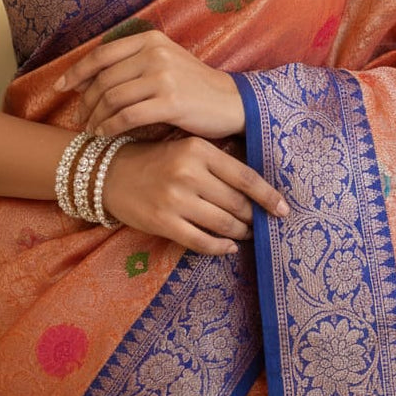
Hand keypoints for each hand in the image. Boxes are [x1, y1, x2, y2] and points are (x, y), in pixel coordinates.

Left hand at [54, 30, 244, 139]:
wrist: (231, 102)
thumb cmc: (193, 86)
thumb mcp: (164, 62)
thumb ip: (131, 64)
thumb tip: (87, 79)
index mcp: (150, 40)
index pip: (101, 54)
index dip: (76, 72)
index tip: (59, 88)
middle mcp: (155, 53)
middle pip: (103, 79)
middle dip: (84, 102)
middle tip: (77, 119)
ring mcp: (163, 76)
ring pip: (111, 98)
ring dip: (95, 118)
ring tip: (89, 130)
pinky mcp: (170, 101)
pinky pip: (127, 116)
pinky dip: (110, 128)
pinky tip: (104, 136)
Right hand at [103, 137, 288, 255]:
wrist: (110, 173)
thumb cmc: (156, 159)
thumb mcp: (186, 148)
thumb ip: (217, 162)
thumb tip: (255, 187)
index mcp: (198, 149)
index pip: (244, 176)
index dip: (267, 196)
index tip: (284, 209)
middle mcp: (188, 172)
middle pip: (236, 203)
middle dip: (253, 217)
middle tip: (260, 223)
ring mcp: (175, 199)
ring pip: (223, 224)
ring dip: (239, 233)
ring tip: (245, 233)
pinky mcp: (164, 222)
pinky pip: (201, 242)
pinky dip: (220, 247)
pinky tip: (228, 247)